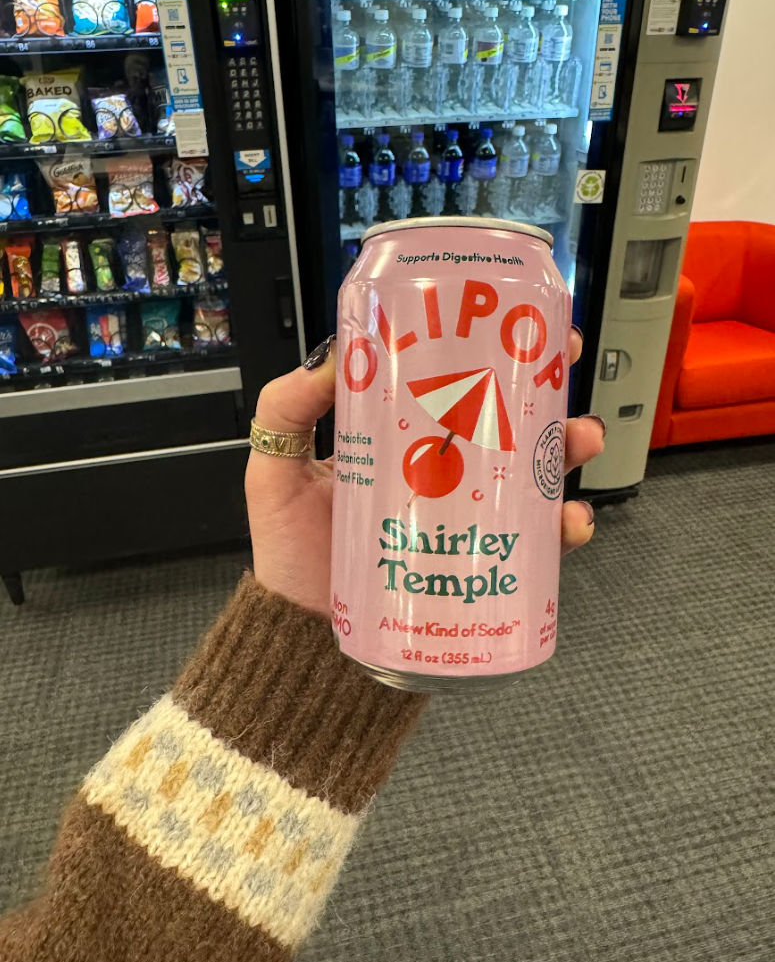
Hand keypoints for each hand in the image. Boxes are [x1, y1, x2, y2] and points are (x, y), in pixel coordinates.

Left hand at [245, 330, 603, 616]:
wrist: (305, 634)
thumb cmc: (290, 554)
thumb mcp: (276, 473)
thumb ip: (286, 412)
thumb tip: (331, 357)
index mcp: (399, 442)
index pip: (451, 386)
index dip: (488, 354)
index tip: (521, 327)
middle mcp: (440, 475)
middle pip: (505, 425)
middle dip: (547, 395)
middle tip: (567, 373)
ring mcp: (463, 521)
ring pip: (530, 478)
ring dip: (566, 453)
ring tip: (579, 440)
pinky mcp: (479, 565)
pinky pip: (532, 545)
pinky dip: (562, 531)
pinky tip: (570, 523)